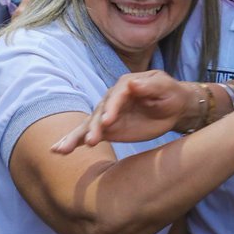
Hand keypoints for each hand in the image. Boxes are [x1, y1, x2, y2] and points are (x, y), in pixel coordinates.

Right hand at [50, 70, 197, 152]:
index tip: (108, 121)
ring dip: (76, 137)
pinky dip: (74, 141)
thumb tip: (132, 83)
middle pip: (99, 112)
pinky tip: (58, 150)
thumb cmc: (171, 94)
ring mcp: (107, 113)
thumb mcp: (166, 88)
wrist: (174, 107)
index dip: (112, 108)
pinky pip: (88, 134)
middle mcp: (112, 98)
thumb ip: (150, 86)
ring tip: (62, 150)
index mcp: (126, 84)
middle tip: (90, 141)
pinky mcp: (107, 128)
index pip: (116, 96)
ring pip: (89, 125)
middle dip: (93, 126)